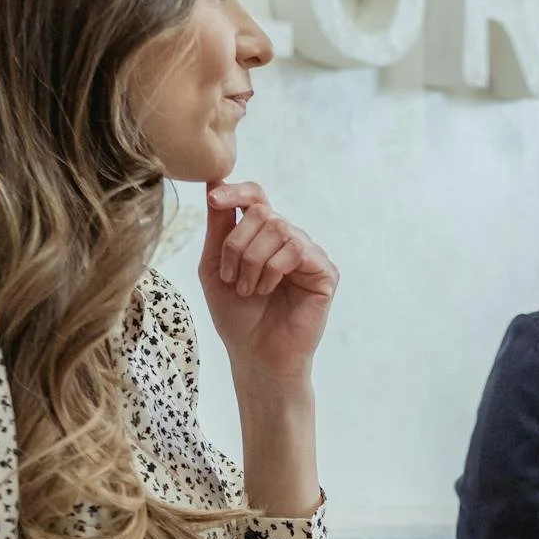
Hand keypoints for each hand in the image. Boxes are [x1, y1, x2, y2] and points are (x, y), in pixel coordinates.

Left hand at [200, 182, 336, 388]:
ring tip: (250, 290)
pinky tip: (268, 290)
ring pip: (278, 228)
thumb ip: (218, 228)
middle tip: (233, 279)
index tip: (214, 198)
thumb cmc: (237, 317)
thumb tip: (214, 182)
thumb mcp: (215, 267)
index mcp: (263, 236)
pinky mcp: (325, 272)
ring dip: (253, 261)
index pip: (256, 196)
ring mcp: (309, 254)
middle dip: (238, 245)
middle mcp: (288, 239)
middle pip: (262, 212)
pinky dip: (273, 269)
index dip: (236, 191)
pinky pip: (296, 248)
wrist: (255, 356)